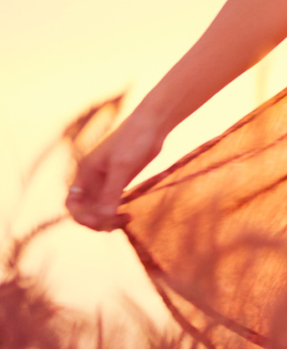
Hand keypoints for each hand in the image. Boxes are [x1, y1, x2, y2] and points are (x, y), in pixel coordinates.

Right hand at [66, 116, 163, 230]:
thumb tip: (102, 219)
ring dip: (109, 218)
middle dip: (97, 220)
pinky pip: (113, 202)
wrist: (153, 124)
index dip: (81, 216)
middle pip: (86, 210)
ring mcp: (107, 180)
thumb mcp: (122, 167)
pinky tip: (131, 214)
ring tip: (127, 219)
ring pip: (100, 208)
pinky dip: (118, 211)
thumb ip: (111, 192)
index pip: (72, 204)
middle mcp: (93, 179)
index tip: (99, 221)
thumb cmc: (134, 140)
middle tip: (117, 223)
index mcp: (86, 173)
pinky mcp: (121, 180)